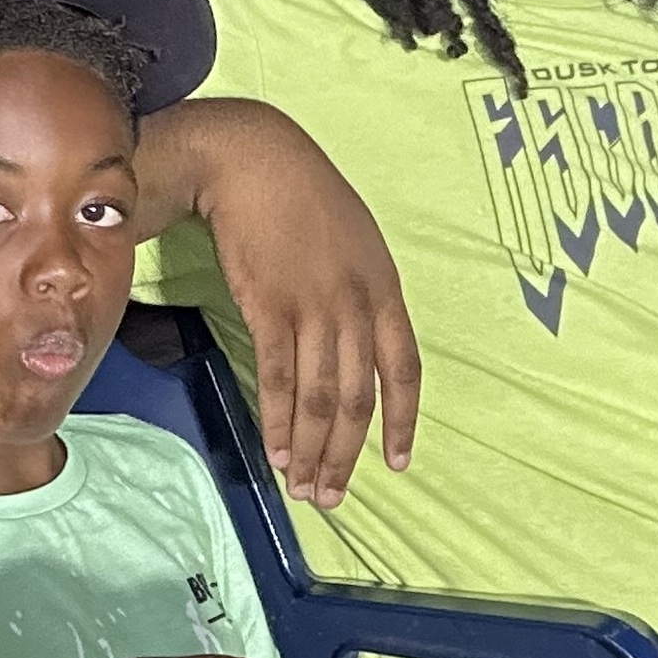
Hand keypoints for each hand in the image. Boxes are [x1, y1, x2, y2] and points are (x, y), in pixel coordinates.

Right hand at [174, 98, 421, 504]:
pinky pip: (279, 379)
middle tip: (332, 496)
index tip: (398, 463)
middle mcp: (356, 305)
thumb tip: (356, 350)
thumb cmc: (304, 197)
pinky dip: (277, 421)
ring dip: (309, 450)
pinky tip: (275, 451)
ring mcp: (313, 307)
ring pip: (318, 398)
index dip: (403, 423)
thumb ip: (362, 297)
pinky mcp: (268, 308)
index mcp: (385, 290)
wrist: (252, 161)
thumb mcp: (357, 243)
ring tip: (303, 487)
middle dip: (346, 454)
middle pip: (357, 398)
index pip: (404, 371)